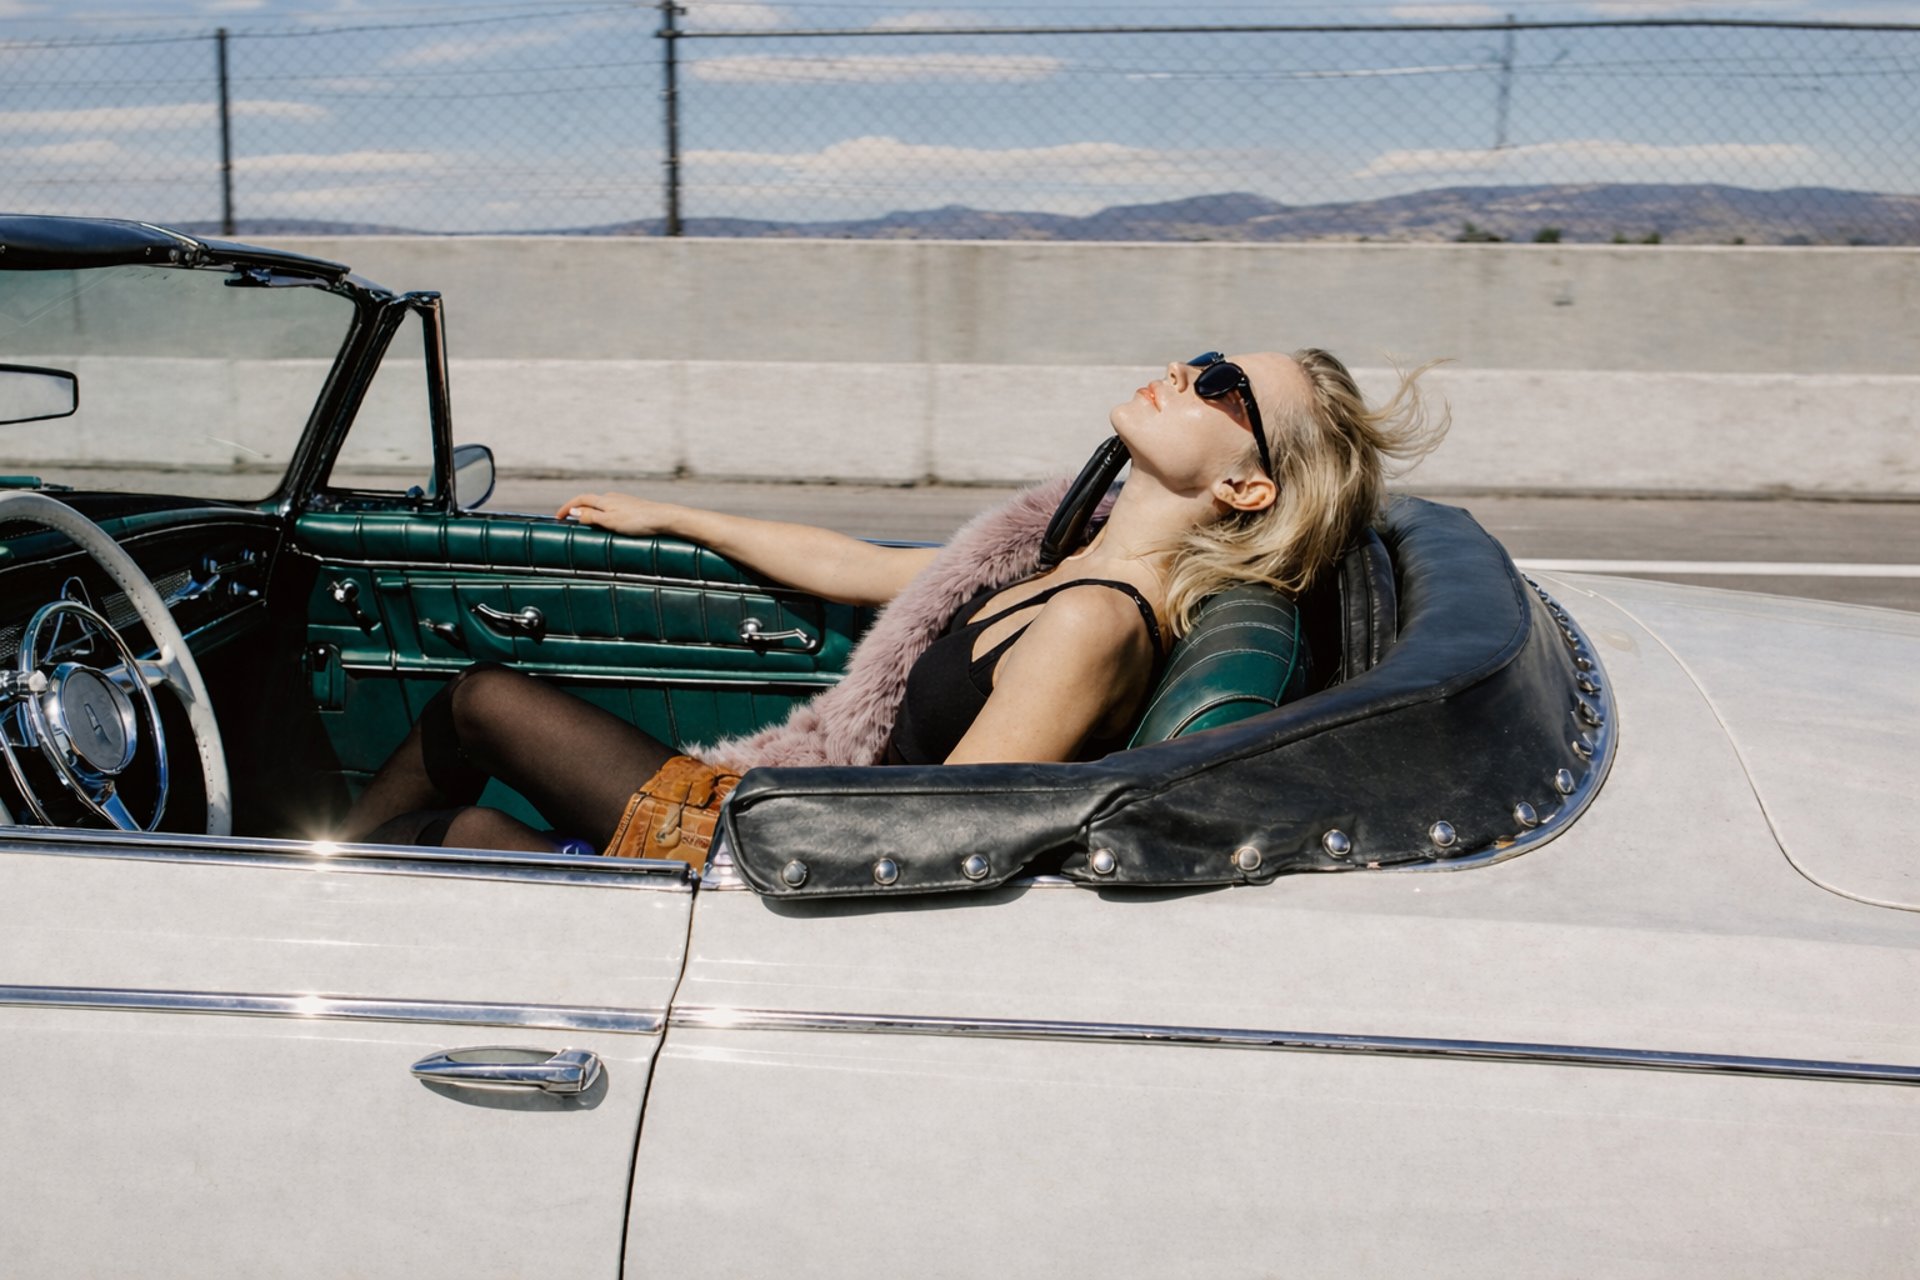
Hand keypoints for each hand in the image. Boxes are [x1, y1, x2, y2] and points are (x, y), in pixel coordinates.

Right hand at [555, 491, 682, 537]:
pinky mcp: (632, 507)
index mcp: (604, 500)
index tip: (558, 517)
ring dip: (590, 513)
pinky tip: (607, 524)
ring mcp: (623, 502)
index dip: (567, 507)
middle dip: (577, 509)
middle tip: (569, 521)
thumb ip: (592, 517)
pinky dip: (602, 515)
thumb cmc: (637, 521)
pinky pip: (611, 510)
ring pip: (601, 505)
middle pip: (590, 501)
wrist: (663, 518)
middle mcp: (612, 497)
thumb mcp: (610, 521)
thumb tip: (575, 512)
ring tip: (586, 525)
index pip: (580, 499)